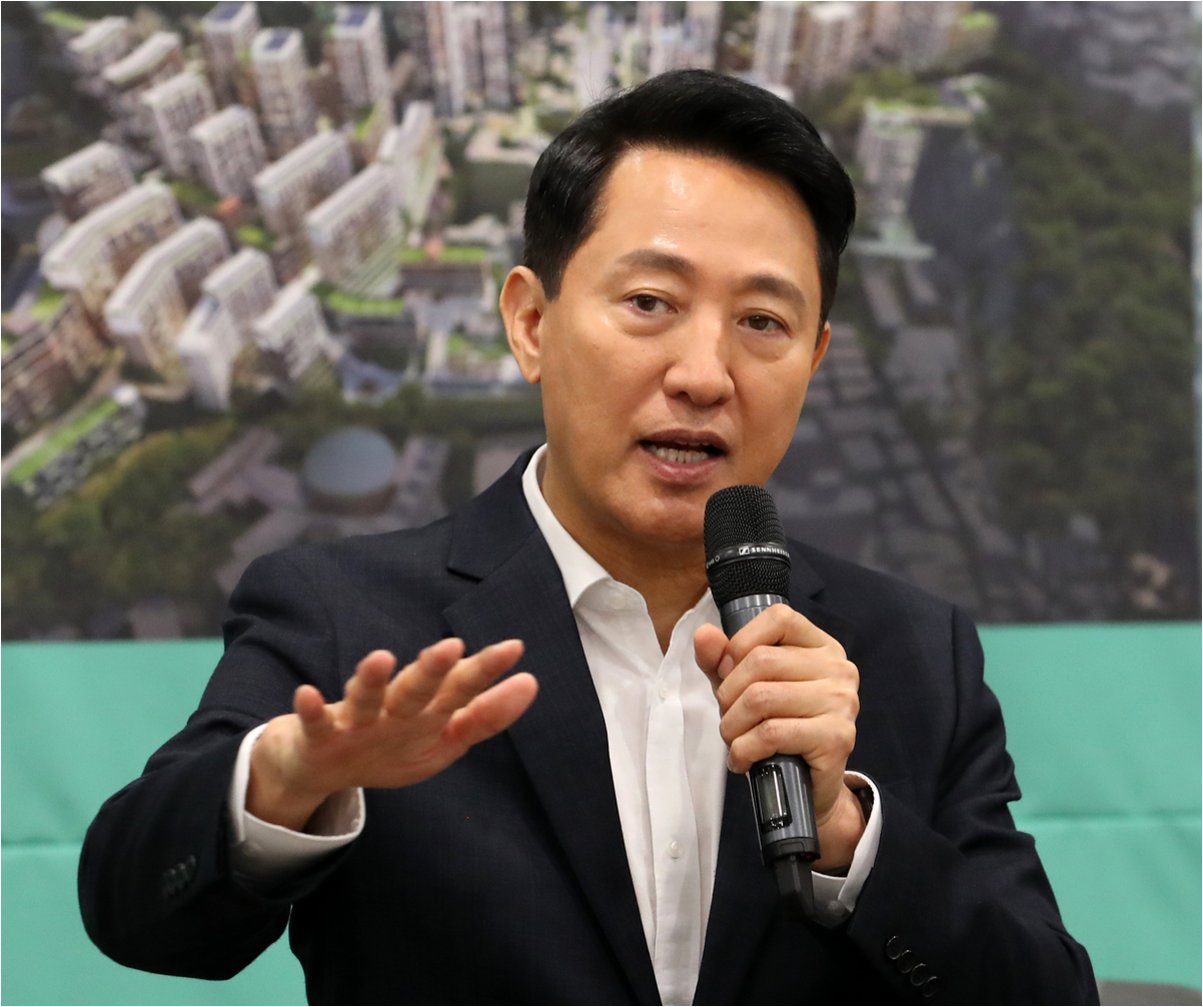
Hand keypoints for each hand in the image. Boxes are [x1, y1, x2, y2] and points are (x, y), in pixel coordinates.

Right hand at [247, 638, 536, 830]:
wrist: (319, 766)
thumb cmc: (390, 745)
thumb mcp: (443, 740)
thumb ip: (485, 716)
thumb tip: (530, 682)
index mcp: (426, 711)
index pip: (459, 688)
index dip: (484, 671)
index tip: (514, 648)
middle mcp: (393, 708)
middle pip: (415, 689)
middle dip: (432, 670)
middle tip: (452, 647)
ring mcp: (356, 719)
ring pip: (366, 698)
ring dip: (372, 679)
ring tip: (382, 657)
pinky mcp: (319, 735)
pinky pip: (316, 722)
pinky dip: (310, 710)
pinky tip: (307, 695)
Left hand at [694, 605, 864, 869]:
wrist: (808, 792)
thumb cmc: (778, 732)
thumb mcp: (744, 690)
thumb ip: (723, 661)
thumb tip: (704, 635)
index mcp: (821, 647)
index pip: (779, 618)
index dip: (741, 642)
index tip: (728, 672)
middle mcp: (838, 669)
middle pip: (762, 661)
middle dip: (729, 695)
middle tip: (728, 720)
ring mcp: (842, 703)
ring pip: (761, 698)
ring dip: (732, 726)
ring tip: (734, 741)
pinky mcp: (837, 738)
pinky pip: (771, 733)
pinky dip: (743, 750)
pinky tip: (743, 760)